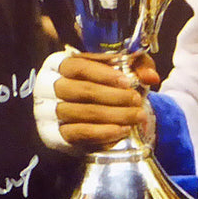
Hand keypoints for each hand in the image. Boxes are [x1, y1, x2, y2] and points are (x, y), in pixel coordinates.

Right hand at [37, 52, 160, 150]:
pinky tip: (122, 130)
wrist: (93, 114)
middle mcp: (48, 86)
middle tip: (137, 100)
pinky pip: (79, 134)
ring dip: (113, 115)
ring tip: (136, 116)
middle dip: (113, 96)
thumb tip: (150, 76)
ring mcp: (47, 111)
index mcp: (59, 64)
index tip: (127, 81)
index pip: (78, 66)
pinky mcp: (54, 134)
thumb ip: (137, 66)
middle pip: (80, 90)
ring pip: (81, 113)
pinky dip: (103, 132)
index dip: (103, 73)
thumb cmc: (105, 85)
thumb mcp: (121, 68)